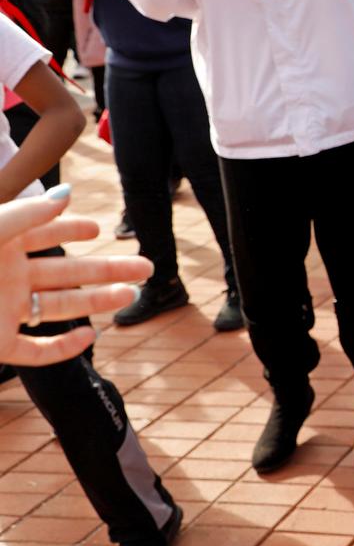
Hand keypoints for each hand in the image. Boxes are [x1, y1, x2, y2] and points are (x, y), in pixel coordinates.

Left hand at [0, 191, 152, 367]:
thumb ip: (26, 215)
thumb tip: (68, 193)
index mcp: (1, 246)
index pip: (46, 233)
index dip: (73, 230)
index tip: (101, 231)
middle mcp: (6, 278)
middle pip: (67, 273)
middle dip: (108, 268)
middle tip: (146, 266)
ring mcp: (3, 312)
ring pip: (61, 308)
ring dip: (98, 301)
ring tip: (131, 294)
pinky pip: (36, 351)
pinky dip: (64, 348)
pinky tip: (90, 336)